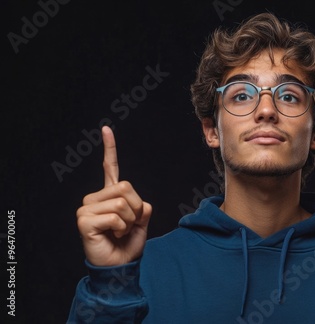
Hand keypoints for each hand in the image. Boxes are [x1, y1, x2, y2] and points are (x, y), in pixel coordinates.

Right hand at [76, 126, 151, 265]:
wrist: (119, 266)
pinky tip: (112, 235)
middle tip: (128, 224)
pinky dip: (121, 228)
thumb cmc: (128, 244)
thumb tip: (140, 203)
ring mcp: (87, 208)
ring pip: (122, 202)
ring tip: (119, 231)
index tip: (106, 129)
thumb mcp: (141, 222)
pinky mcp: (84, 220)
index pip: (110, 168)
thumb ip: (142, 207)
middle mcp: (95, 198)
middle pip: (125, 187)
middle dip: (135, 208)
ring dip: (129, 220)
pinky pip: (115, 216)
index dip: (110, 149)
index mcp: (108, 195)